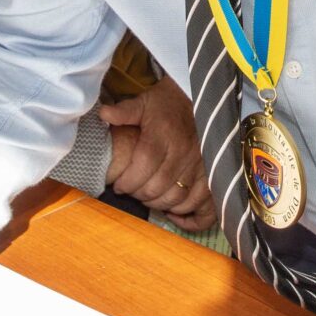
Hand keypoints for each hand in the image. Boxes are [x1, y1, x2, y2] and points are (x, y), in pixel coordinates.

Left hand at [99, 80, 212, 228]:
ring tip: (148, 198)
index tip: (119, 186)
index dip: (128, 181)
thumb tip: (103, 113)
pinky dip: (188, 215)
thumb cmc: (168, 105)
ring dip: (159, 204)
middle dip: (139, 195)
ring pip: (178, 198)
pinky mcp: (212, 175)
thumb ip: (124, 110)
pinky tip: (174, 212)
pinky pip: (203, 205)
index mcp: (164, 135)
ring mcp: (201, 166)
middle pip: (159, 186)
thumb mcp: (144, 102)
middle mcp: (184, 152)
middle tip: (131, 192)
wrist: (200, 100)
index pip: (144, 165)